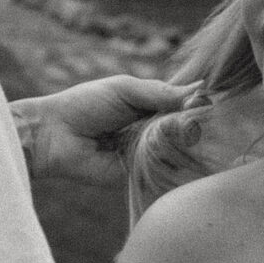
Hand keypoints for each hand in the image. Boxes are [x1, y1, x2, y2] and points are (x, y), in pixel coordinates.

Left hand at [13, 78, 193, 184]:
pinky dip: (168, 162)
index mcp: (147, 106)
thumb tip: (200, 92)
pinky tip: (172, 154)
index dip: (195, 104)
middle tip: (193, 123)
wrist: (54, 135)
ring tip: (180, 137)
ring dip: (181, 143)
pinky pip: (160, 170)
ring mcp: (145, 152)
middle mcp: (150, 129)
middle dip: (190, 125)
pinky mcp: (137, 174)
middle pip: (183, 128)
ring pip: (176, 150)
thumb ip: (159, 92)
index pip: (182, 105)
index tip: (209, 103)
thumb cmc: (85, 104)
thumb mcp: (124, 89)